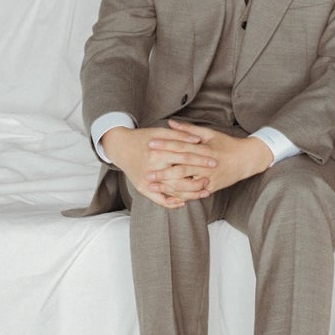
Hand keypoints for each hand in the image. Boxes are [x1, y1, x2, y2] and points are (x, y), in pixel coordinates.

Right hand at [101, 123, 217, 208]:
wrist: (120, 147)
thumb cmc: (143, 138)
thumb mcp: (160, 132)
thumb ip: (179, 135)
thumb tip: (198, 140)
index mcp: (157, 153)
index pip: (184, 157)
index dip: (201, 159)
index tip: (214, 161)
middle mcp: (152, 169)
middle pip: (180, 177)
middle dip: (198, 179)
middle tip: (211, 179)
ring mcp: (147, 181)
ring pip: (172, 191)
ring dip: (190, 194)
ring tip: (204, 192)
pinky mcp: (142, 189)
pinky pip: (159, 200)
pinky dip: (172, 203)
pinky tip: (183, 202)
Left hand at [146, 119, 273, 195]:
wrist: (246, 160)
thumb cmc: (226, 144)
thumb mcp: (209, 133)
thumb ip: (188, 129)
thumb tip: (170, 122)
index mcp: (205, 149)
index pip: (181, 146)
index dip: (165, 145)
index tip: (150, 145)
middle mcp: (207, 165)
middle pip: (181, 169)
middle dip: (163, 172)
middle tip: (147, 173)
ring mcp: (209, 178)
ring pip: (186, 184)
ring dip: (169, 186)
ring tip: (154, 187)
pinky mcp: (211, 187)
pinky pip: (194, 193)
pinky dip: (181, 195)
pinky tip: (168, 195)